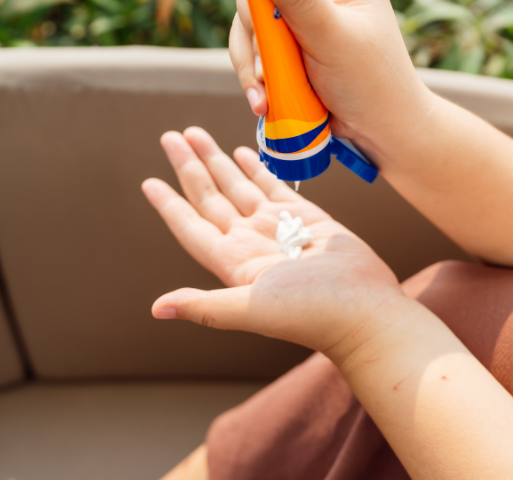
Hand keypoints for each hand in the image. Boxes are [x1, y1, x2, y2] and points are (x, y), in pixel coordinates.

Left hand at [142, 127, 407, 356]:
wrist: (364, 310)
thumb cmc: (311, 314)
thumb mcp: (252, 308)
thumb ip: (205, 305)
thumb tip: (156, 309)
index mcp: (233, 263)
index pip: (191, 226)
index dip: (169, 205)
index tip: (149, 182)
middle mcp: (251, 242)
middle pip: (211, 198)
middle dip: (190, 167)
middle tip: (170, 136)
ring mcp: (278, 228)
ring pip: (239, 186)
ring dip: (217, 161)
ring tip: (196, 135)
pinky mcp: (307, 218)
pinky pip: (274, 187)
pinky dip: (256, 170)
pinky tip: (242, 153)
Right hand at [230, 0, 435, 161]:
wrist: (383, 132)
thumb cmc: (370, 83)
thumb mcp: (329, 34)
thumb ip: (296, 0)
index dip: (263, 6)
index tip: (264, 35)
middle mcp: (322, 3)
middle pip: (259, 6)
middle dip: (255, 44)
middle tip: (262, 75)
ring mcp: (305, 29)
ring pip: (254, 33)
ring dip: (252, 67)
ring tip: (263, 99)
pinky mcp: (294, 56)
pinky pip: (261, 57)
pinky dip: (259, 79)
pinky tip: (266, 101)